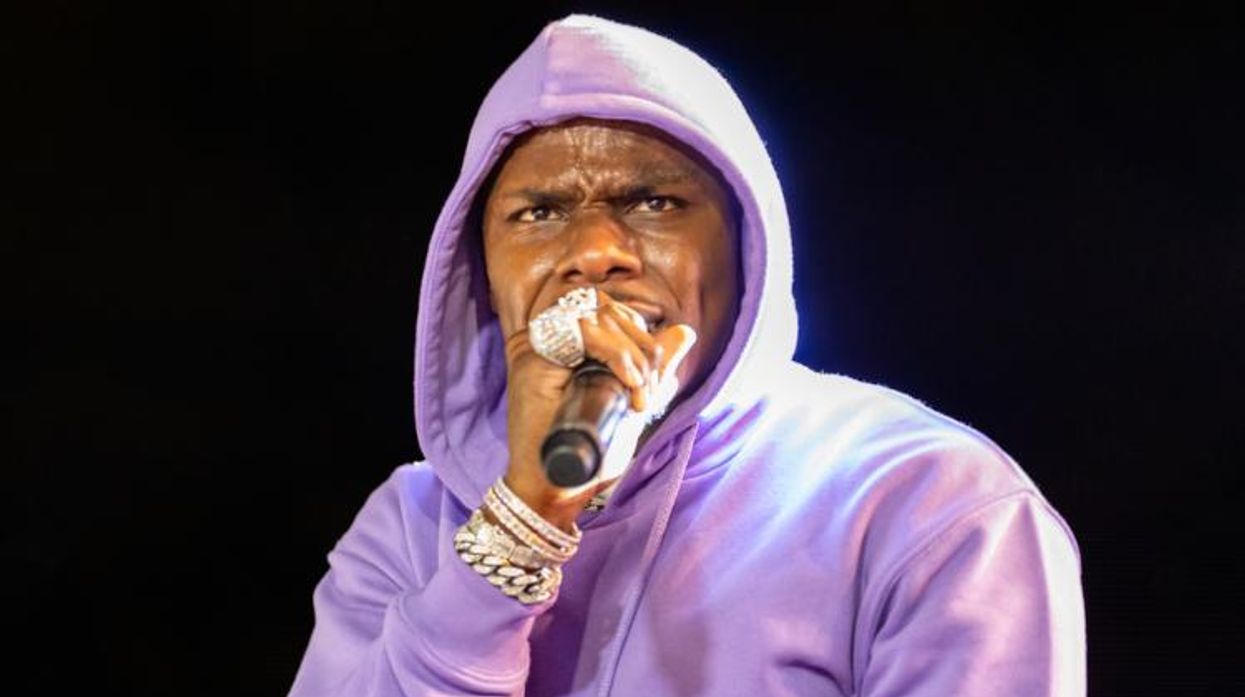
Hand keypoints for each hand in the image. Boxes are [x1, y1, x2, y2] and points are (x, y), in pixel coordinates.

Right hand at [500, 290, 696, 529]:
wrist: (560, 487)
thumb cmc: (592, 452)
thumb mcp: (633, 402)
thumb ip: (656, 368)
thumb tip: (685, 333)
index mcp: (570, 344)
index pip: (614, 313)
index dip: (643, 340)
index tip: (649, 387)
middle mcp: (550, 339)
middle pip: (610, 310)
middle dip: (644, 349)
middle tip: (646, 394)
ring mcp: (538, 344)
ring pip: (600, 317)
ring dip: (633, 356)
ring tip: (638, 395)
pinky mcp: (532, 356)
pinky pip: (583, 330)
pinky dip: (616, 355)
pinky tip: (627, 385)